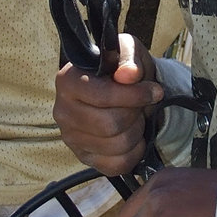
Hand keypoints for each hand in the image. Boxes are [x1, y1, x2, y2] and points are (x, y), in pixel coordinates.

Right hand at [53, 32, 162, 174]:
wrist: (123, 87)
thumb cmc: (122, 68)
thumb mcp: (128, 52)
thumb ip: (129, 59)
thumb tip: (129, 74)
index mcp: (67, 81)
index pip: (103, 96)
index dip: (134, 95)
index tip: (154, 90)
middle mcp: (62, 111)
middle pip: (110, 124)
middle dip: (136, 114)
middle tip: (141, 105)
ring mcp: (71, 138)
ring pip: (117, 145)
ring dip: (137, 131)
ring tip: (136, 118)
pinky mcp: (84, 157)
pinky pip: (117, 165)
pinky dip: (134, 152)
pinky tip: (133, 135)